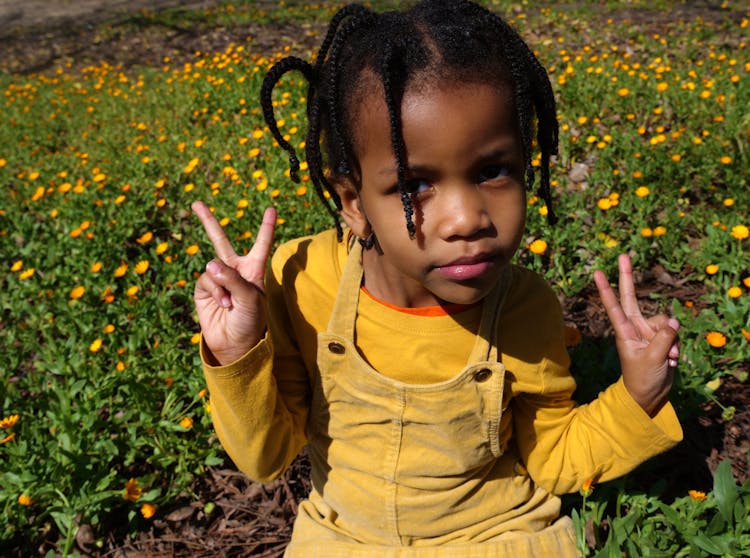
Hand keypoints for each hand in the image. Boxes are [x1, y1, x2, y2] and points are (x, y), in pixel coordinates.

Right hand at [192, 201, 276, 365]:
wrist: (235, 345)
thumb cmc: (251, 321)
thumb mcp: (251, 298)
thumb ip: (233, 278)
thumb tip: (209, 264)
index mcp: (254, 269)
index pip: (261, 243)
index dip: (266, 227)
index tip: (271, 208)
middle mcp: (235, 271)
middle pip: (220, 240)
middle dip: (208, 222)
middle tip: (196, 203)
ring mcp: (218, 279)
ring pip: (212, 266)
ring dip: (222, 285)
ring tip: (230, 303)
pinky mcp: (204, 290)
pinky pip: (205, 280)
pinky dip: (214, 292)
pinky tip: (223, 305)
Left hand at [593, 254, 679, 415]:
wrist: (650, 394)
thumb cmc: (643, 378)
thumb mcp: (652, 359)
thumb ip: (663, 337)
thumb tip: (673, 320)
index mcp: (624, 332)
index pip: (613, 306)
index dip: (607, 289)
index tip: (597, 272)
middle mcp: (634, 327)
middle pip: (631, 297)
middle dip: (627, 276)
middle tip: (622, 255)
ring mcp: (648, 331)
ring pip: (664, 322)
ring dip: (670, 340)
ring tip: (667, 358)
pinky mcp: (662, 337)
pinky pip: (674, 333)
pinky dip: (676, 347)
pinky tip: (672, 361)